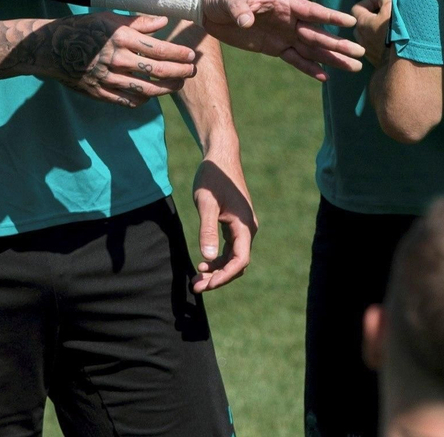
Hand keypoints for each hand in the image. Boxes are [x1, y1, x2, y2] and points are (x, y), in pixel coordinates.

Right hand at [42, 13, 197, 107]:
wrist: (51, 49)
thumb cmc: (84, 28)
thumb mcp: (109, 18)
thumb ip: (139, 22)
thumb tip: (164, 21)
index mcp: (120, 38)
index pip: (157, 49)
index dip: (178, 54)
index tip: (192, 56)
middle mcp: (116, 59)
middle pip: (156, 71)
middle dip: (179, 73)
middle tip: (192, 72)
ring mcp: (107, 79)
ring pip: (145, 89)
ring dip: (166, 89)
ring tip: (178, 84)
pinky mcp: (99, 93)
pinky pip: (127, 101)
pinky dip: (143, 100)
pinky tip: (152, 95)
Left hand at [192, 152, 257, 291]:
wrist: (220, 156)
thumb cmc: (213, 178)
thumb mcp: (206, 204)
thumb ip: (208, 230)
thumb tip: (207, 258)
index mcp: (244, 226)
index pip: (240, 260)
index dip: (224, 276)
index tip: (207, 284)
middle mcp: (248, 229)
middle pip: (237, 263)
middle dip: (218, 277)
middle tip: (196, 286)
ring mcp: (243, 227)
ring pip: (233, 257)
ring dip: (217, 270)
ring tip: (196, 278)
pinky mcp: (235, 224)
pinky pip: (230, 248)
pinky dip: (218, 258)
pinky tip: (203, 262)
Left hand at [200, 0, 365, 79]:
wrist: (211, 9)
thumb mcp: (231, 0)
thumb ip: (241, 9)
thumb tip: (246, 21)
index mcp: (284, 3)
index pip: (312, 11)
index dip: (331, 17)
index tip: (352, 22)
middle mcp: (289, 20)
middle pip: (318, 34)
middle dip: (338, 45)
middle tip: (360, 53)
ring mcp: (284, 34)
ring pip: (312, 49)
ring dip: (332, 59)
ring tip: (353, 68)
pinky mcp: (275, 47)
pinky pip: (296, 59)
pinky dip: (309, 68)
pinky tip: (325, 77)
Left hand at [350, 0, 392, 68]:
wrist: (401, 61)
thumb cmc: (394, 31)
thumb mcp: (391, 8)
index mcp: (361, 23)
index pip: (358, 7)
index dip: (370, 1)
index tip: (382, 0)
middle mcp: (360, 37)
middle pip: (362, 22)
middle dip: (374, 16)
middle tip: (388, 13)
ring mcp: (367, 50)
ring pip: (369, 35)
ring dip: (377, 29)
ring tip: (391, 26)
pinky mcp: (375, 59)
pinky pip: (376, 46)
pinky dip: (382, 40)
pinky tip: (394, 39)